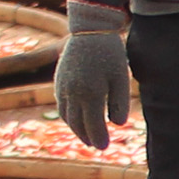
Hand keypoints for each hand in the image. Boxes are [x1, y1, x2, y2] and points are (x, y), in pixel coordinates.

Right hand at [55, 0, 130, 152]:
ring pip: (67, 116)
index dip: (99, 138)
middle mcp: (73, 93)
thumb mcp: (121, 78)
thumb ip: (119, 102)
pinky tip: (75, 119)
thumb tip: (117, 124)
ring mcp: (63, 87)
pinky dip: (67, 116)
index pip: (93, 125)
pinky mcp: (58, 80)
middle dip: (87, 136)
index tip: (104, 147)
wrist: (89, 31)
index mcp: (90, 94)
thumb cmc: (110, 54)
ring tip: (86, 136)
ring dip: (76, 128)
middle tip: (97, 145)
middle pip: (78, 123)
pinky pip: (60, 105)